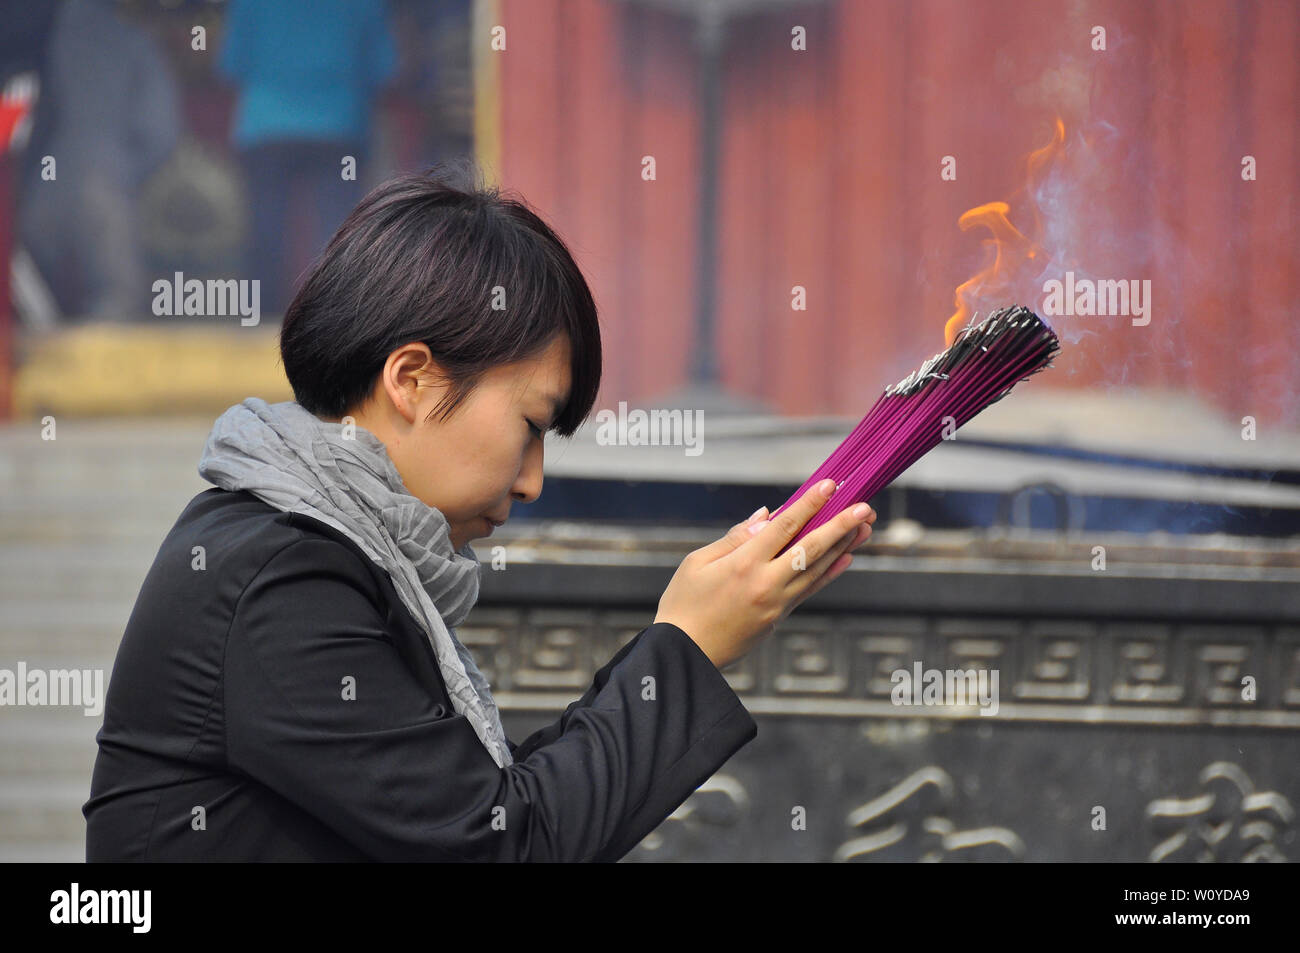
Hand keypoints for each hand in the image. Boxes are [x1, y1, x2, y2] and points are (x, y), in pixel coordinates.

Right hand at [654, 479, 874, 667]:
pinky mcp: (778, 618)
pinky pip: (810, 590)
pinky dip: (829, 572)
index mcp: (743, 564)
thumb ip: (734, 537)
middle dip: (841, 525)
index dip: (810, 504)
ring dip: (843, 546)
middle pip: (811, 548)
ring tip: (865, 527)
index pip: (785, 527)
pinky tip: (846, 557)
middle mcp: (766, 583)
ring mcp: (776, 603)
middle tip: (865, 506)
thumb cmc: (683, 603)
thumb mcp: (697, 562)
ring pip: (817, 569)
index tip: (830, 485)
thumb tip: (766, 516)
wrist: (684, 654)